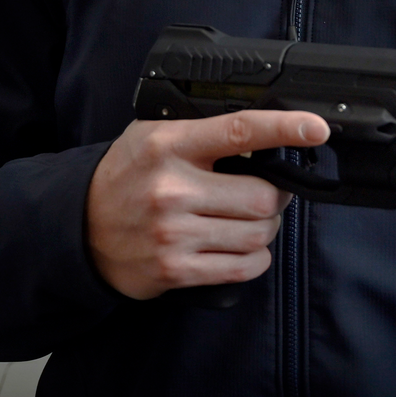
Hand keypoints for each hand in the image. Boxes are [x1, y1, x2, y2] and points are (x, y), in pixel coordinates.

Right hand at [86, 111, 329, 299]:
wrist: (79, 227)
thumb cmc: (126, 176)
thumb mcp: (154, 136)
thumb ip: (202, 134)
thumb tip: (264, 137)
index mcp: (171, 145)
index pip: (240, 131)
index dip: (284, 128)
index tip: (316, 128)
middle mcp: (173, 188)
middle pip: (262, 197)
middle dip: (276, 197)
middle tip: (267, 193)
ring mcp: (174, 233)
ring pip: (258, 234)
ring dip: (265, 229)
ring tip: (246, 221)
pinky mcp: (176, 269)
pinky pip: (242, 267)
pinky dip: (254, 258)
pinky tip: (239, 247)